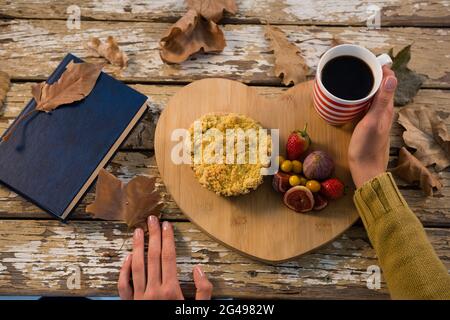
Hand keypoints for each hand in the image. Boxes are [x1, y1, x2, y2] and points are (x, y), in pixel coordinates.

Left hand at [118, 216, 212, 299]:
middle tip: (152, 219)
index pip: (168, 257)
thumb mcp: (199, 311)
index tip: (166, 225)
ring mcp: (139, 298)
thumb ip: (203, 291)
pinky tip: (127, 258)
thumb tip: (198, 269)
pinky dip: (123, 271)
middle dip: (153, 236)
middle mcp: (153, 291)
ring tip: (137, 232)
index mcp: (171, 290)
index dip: (167, 239)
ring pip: (136, 266)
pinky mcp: (130, 305)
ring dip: (137, 247)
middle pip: (153, 256)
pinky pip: (123, 285)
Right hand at [348, 66, 397, 187]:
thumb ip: (382, 101)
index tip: (367, 60)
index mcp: (386, 107)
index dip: (380, 68)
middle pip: (381, 85)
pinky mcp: (367, 122)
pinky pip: (366, 103)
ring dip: (366, 84)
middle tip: (356, 65)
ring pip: (373, 94)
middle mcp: (383, 109)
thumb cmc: (366, 146)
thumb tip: (392, 77)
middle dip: (371, 73)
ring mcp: (375, 116)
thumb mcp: (373, 121)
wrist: (364, 167)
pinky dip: (360, 95)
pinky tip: (351, 96)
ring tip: (353, 76)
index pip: (388, 80)